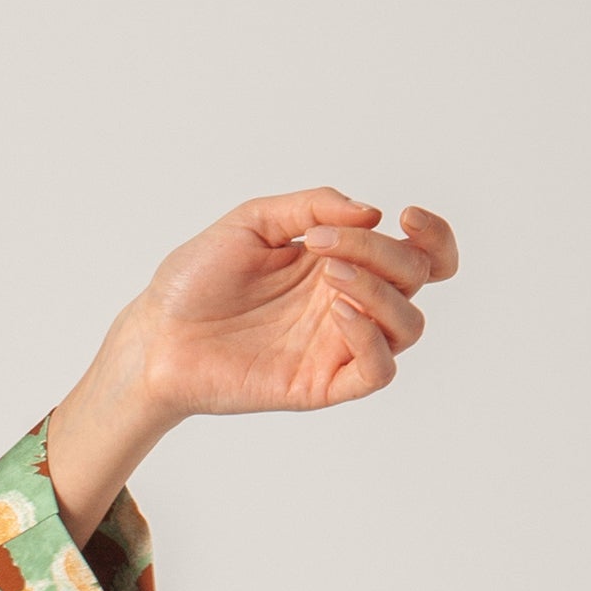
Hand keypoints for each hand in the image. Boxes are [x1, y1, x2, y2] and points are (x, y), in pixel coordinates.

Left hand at [134, 186, 462, 419]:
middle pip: (415, 279)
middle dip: (383, 252)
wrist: (156, 334)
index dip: (434, 236)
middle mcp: (347, 304)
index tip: (407, 215)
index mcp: (341, 263)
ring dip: (380, 290)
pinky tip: (336, 312)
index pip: (419, 256)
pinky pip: (378, 370)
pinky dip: (371, 337)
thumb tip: (371, 212)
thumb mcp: (253, 221)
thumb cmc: (196, 280)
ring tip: (326, 275)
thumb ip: (312, 206)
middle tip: (322, 245)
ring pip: (409, 324)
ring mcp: (337, 346)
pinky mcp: (321, 384)